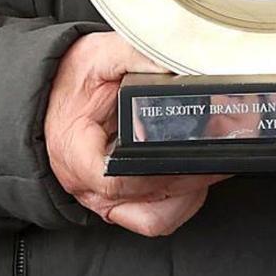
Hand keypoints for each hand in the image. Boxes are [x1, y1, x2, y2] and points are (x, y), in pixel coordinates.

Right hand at [46, 31, 224, 235]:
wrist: (54, 93)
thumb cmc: (70, 80)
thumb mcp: (99, 56)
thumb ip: (137, 55)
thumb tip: (179, 61)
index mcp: (77, 153)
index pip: (118, 181)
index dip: (160, 172)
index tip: (191, 151)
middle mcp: (89, 187)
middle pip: (148, 205)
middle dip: (190, 179)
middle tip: (220, 146)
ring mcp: (106, 200)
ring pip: (157, 220)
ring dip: (190, 195)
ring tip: (211, 161)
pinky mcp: (121, 203)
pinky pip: (156, 219)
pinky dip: (181, 203)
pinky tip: (194, 174)